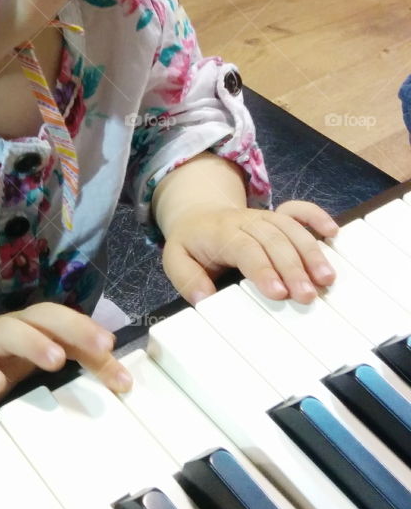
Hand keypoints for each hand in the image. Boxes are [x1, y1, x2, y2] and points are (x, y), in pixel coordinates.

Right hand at [0, 301, 131, 416]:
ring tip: (55, 360)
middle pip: (41, 316)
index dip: (87, 328)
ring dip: (33, 342)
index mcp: (36, 325)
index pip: (64, 319)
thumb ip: (86, 365)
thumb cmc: (8, 359)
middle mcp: (14, 328)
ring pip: (8, 332)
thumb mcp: (47, 358)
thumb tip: (126, 380)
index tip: (111, 345)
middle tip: (99, 346)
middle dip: (71, 327)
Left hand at [161, 200, 338, 305]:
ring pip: (292, 229)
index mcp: (221, 232)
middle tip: (307, 296)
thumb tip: (204, 298)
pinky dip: (317, 217)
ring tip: (326, 280)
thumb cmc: (192, 243)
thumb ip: (187, 279)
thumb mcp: (176, 260)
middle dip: (293, 268)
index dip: (263, 269)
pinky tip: (333, 233)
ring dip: (311, 253)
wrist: (197, 214)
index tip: (278, 293)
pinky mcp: (278, 215)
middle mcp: (246, 221)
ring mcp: (265, 216)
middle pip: (274, 240)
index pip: (245, 248)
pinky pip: (299, 210)